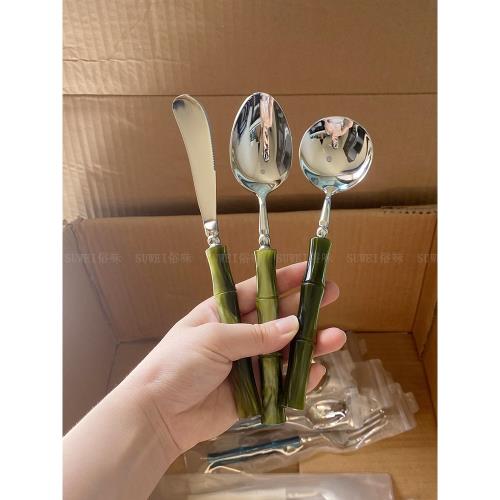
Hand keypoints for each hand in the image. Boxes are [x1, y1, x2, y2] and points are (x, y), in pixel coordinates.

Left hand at [125, 261, 344, 458]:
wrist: (157, 415)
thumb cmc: (177, 364)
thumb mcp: (214, 339)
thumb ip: (256, 335)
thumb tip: (293, 325)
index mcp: (222, 313)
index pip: (258, 290)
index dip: (283, 279)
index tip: (309, 269)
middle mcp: (237, 336)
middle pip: (277, 318)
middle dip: (304, 307)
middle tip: (332, 294)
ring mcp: (246, 364)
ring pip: (283, 350)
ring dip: (309, 344)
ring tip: (335, 337)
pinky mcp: (251, 393)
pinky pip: (280, 383)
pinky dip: (300, 378)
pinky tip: (318, 371)